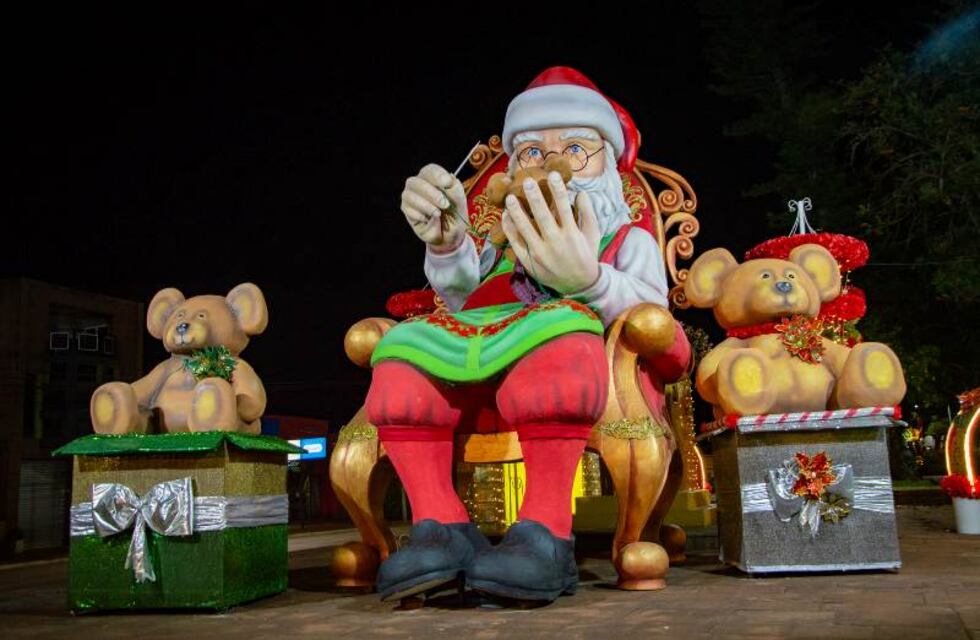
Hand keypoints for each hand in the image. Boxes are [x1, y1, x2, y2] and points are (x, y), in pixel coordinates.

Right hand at [400, 163, 467, 251]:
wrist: (450, 236)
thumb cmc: (455, 216)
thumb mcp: (460, 203)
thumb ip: (456, 191)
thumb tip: (449, 180)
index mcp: (434, 178)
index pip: (430, 170)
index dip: (437, 175)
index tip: (446, 183)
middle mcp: (419, 184)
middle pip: (417, 181)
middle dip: (432, 193)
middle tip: (444, 204)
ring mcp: (411, 196)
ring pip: (409, 195)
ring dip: (425, 205)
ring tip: (437, 214)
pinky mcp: (406, 209)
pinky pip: (408, 209)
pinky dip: (420, 215)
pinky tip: (428, 219)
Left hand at [501, 172, 601, 293]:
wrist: (579, 285)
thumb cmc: (586, 255)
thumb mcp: (592, 234)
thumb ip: (587, 213)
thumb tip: (580, 192)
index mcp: (572, 235)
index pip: (564, 207)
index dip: (558, 190)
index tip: (552, 175)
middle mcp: (555, 243)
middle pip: (542, 216)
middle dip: (535, 197)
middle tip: (528, 181)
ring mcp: (540, 253)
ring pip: (525, 229)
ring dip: (517, 211)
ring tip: (510, 197)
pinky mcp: (529, 261)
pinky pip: (516, 243)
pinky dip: (510, 229)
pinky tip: (506, 216)